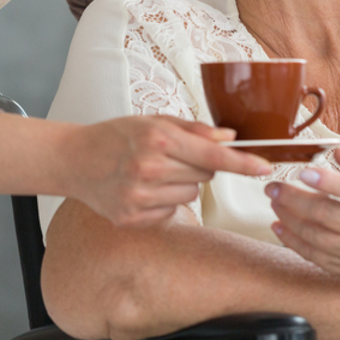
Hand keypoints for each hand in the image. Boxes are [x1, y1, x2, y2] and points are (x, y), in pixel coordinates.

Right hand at [61, 115, 271, 226]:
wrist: (74, 160)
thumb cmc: (116, 136)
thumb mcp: (154, 121)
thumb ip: (194, 130)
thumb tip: (229, 137)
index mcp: (158, 141)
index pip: (213, 157)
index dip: (243, 163)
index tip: (265, 168)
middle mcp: (150, 171)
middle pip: (206, 177)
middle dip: (198, 166)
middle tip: (172, 156)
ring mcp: (140, 198)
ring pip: (191, 195)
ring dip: (182, 184)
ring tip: (154, 172)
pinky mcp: (132, 218)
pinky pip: (172, 211)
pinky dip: (164, 201)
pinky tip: (143, 188)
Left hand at [266, 147, 339, 287]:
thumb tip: (339, 151)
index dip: (328, 182)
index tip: (304, 172)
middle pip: (328, 215)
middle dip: (294, 200)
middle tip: (273, 187)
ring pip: (316, 237)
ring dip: (289, 219)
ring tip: (274, 202)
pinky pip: (313, 255)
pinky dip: (292, 241)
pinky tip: (278, 225)